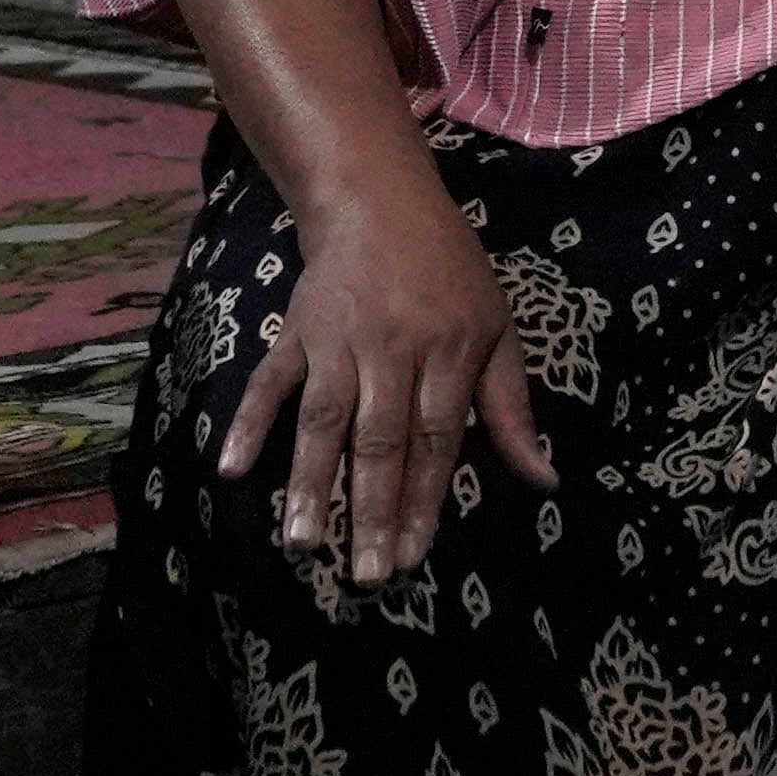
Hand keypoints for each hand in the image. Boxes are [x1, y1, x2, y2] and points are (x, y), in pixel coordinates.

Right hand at [163, 0, 555, 587]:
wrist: (381, 200)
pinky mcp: (298, 329)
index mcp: (449, 354)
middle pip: (381, 440)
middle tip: (365, 575)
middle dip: (372, 511)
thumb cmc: (449, 273)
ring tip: (302, 542)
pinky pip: (271, 380)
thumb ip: (511, 408)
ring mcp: (340, 339)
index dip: (422, 501)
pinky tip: (232, 468)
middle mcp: (394, 350)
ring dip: (310, 481)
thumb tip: (544, 479)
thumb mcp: (497, 331)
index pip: (436, 441)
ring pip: (324, 419)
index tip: (410, 556)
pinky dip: (250, 421)